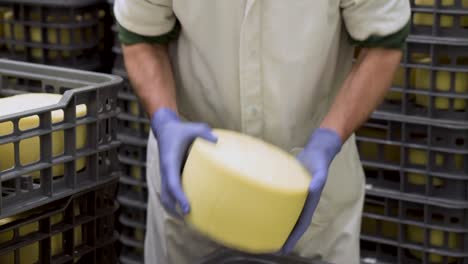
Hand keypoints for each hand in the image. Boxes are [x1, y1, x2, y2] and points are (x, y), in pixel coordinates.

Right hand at [151, 108, 216, 217]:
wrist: (166, 129)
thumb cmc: (181, 130)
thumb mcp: (193, 128)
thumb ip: (204, 132)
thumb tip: (217, 140)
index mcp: (170, 162)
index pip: (172, 184)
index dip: (179, 198)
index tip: (187, 209)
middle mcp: (166, 171)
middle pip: (166, 197)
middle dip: (175, 210)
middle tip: (189, 220)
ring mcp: (166, 175)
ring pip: (166, 197)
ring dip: (175, 209)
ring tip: (190, 220)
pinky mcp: (169, 175)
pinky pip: (170, 192)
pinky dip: (177, 201)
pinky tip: (190, 207)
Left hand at [280, 128, 341, 253]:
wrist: (317, 150)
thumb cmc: (319, 161)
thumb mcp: (320, 170)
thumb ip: (318, 180)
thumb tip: (313, 188)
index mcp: (310, 201)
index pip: (301, 224)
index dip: (293, 238)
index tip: (284, 249)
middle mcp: (303, 201)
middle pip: (293, 223)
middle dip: (284, 235)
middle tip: (272, 246)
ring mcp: (297, 196)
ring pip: (288, 214)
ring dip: (281, 224)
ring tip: (268, 233)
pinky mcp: (290, 188)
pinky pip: (283, 203)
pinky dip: (277, 210)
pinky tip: (268, 212)